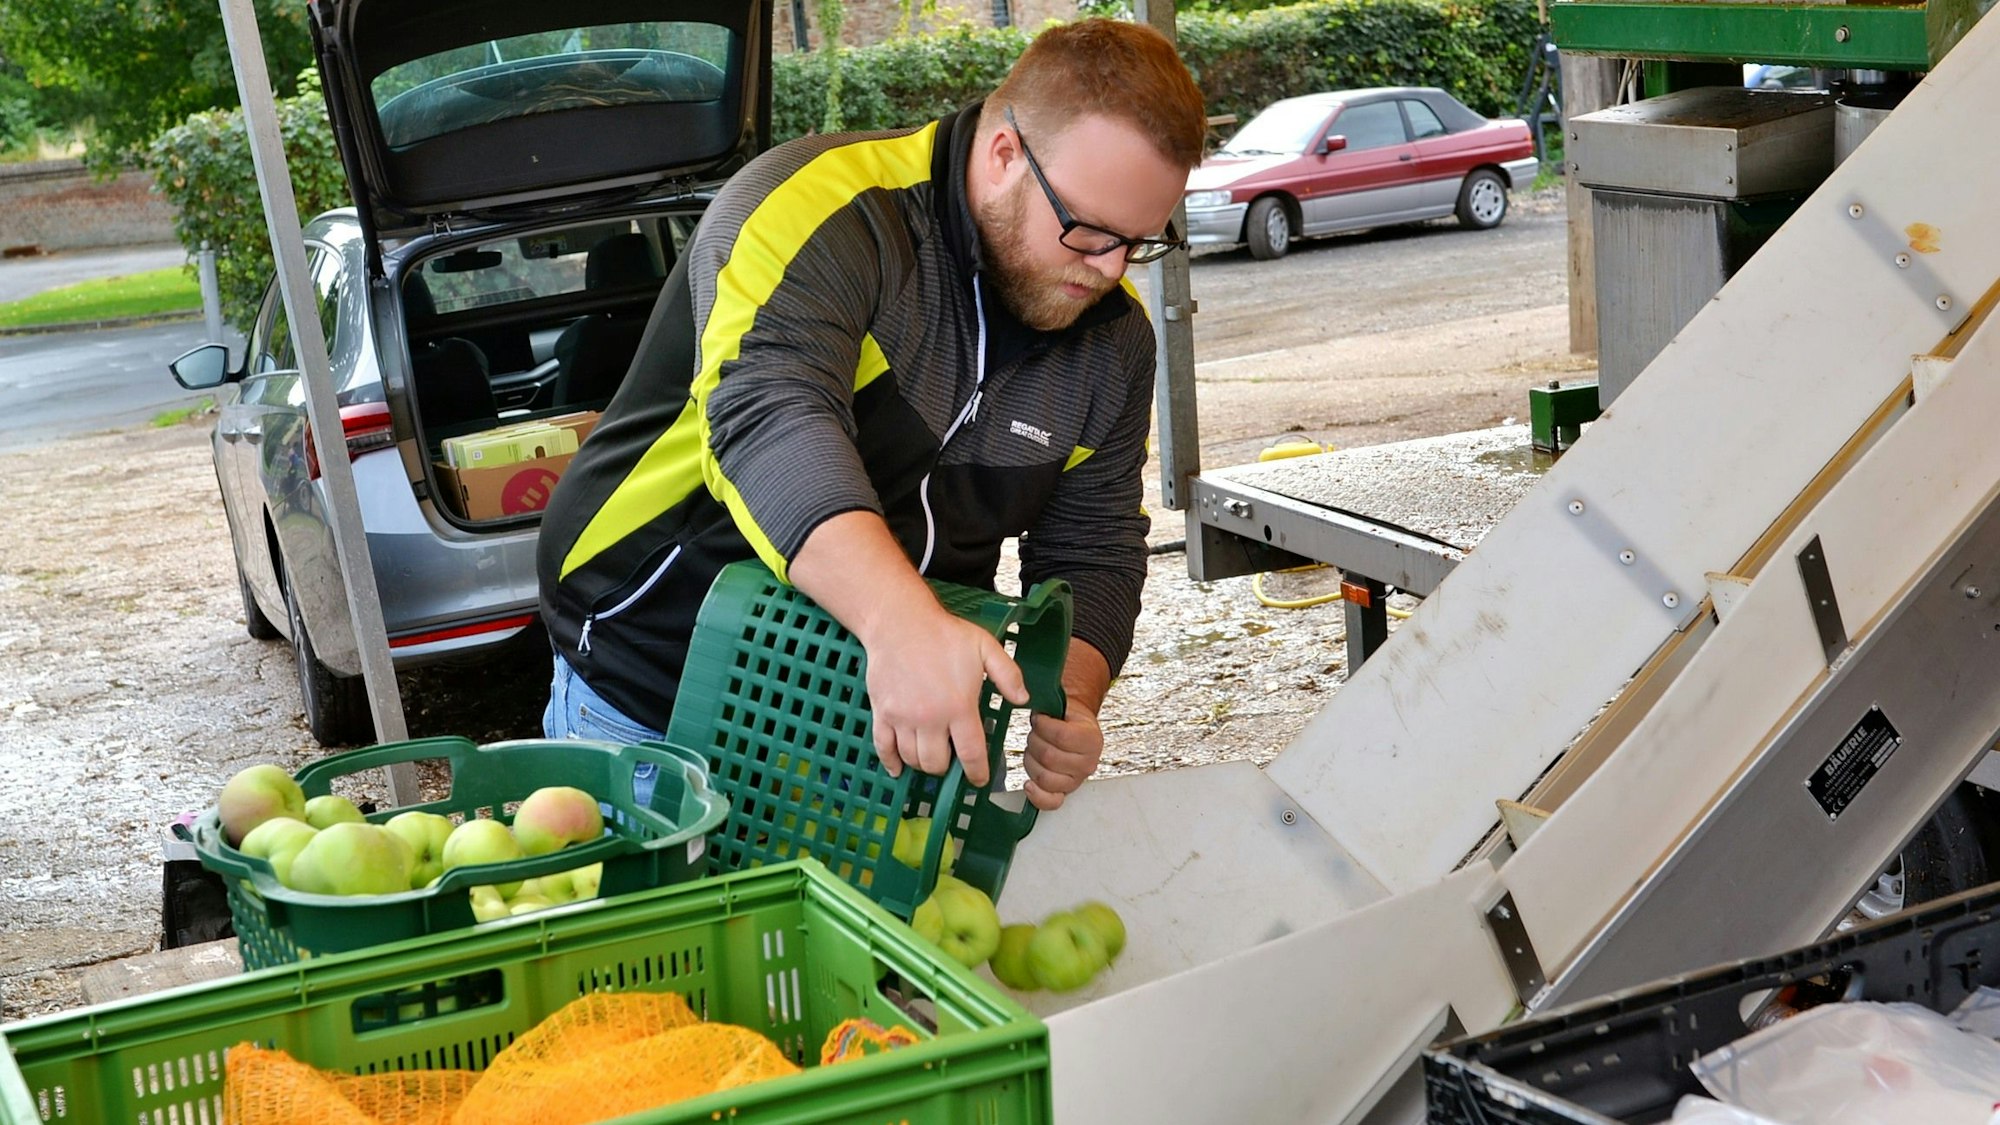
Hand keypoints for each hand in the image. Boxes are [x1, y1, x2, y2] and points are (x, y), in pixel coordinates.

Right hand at [864, 604, 1028, 786]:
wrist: (900, 622)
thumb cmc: (943, 633)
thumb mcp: (985, 647)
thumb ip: (1008, 675)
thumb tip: (1023, 700)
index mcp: (959, 706)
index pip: (970, 754)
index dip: (976, 773)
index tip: (978, 780)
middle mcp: (930, 718)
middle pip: (937, 763)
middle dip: (947, 768)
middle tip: (951, 759)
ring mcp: (902, 718)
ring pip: (912, 759)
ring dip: (922, 764)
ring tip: (930, 755)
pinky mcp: (882, 713)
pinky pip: (883, 748)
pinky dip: (891, 762)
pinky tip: (898, 768)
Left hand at [1022, 698, 1101, 810]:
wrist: (1075, 729)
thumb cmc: (1066, 718)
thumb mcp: (1063, 705)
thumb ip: (1050, 705)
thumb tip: (1032, 705)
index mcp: (1092, 740)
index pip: (1061, 737)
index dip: (1042, 726)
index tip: (1039, 719)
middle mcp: (1088, 764)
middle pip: (1049, 757)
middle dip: (1035, 741)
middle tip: (1036, 733)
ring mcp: (1076, 781)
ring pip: (1044, 777)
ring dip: (1031, 761)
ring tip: (1034, 750)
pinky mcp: (1064, 792)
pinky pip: (1051, 802)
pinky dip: (1037, 795)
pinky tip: (1029, 784)